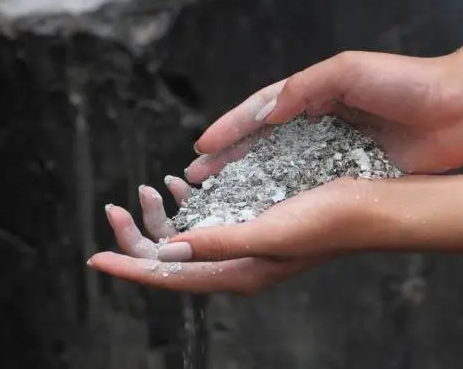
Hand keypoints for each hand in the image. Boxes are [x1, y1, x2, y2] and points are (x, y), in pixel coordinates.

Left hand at [87, 176, 392, 293]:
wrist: (367, 207)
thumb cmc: (327, 222)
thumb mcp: (270, 234)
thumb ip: (220, 244)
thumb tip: (169, 252)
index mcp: (237, 271)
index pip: (171, 276)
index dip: (131, 267)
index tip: (95, 257)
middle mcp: (237, 262)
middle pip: (172, 258)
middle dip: (139, 236)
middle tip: (118, 205)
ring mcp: (245, 243)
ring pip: (188, 237)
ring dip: (162, 217)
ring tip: (149, 187)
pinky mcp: (255, 222)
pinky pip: (209, 220)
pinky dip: (189, 205)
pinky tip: (183, 186)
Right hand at [186, 51, 462, 182]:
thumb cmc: (409, 81)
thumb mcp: (349, 70)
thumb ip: (303, 87)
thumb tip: (264, 112)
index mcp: (314, 94)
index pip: (261, 112)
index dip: (230, 129)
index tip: (201, 148)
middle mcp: (319, 123)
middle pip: (264, 145)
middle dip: (230, 161)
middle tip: (197, 180)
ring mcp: (336, 150)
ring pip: (284, 170)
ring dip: (252, 184)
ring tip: (222, 199)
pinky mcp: (355, 173)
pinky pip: (314, 188)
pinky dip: (290, 200)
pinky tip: (269, 213)